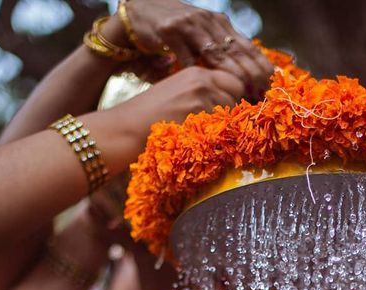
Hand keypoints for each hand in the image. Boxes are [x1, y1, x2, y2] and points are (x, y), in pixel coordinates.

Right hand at [107, 63, 248, 141]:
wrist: (127, 127)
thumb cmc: (149, 116)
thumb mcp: (177, 91)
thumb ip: (201, 92)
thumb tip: (226, 102)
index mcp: (196, 72)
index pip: (234, 78)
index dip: (236, 94)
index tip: (232, 107)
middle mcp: (202, 81)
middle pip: (237, 93)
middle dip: (234, 108)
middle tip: (222, 123)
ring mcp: (202, 99)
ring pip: (232, 113)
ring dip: (226, 125)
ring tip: (208, 133)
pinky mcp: (199, 118)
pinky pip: (223, 129)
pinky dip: (219, 137)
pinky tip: (204, 141)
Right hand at [113, 0, 272, 97]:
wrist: (139, 13)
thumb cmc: (175, 34)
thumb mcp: (202, 39)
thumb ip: (221, 54)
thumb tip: (248, 80)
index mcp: (219, 23)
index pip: (246, 47)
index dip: (260, 67)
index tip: (271, 87)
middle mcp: (208, 21)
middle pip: (235, 52)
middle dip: (250, 76)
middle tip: (261, 95)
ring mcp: (189, 24)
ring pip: (215, 55)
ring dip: (230, 78)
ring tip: (242, 96)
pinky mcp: (169, 30)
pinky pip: (187, 58)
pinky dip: (197, 76)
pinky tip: (207, 92)